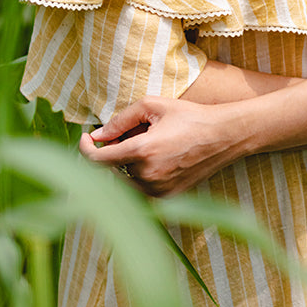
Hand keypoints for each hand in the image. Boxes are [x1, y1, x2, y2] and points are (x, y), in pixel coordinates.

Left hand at [79, 95, 240, 196]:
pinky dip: (137, 175)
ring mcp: (157, 192)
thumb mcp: (152, 106)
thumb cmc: (188, 116)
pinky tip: (153, 158)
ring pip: (123, 181)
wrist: (223, 137)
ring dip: (124, 164)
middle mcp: (148, 177)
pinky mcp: (166, 200)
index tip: (85, 138)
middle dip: (110, 151)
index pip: (97, 160)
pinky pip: (138, 190)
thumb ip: (120, 120)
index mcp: (142, 152)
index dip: (84, 149)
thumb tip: (97, 135)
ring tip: (146, 143)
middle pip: (109, 170)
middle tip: (127, 133)